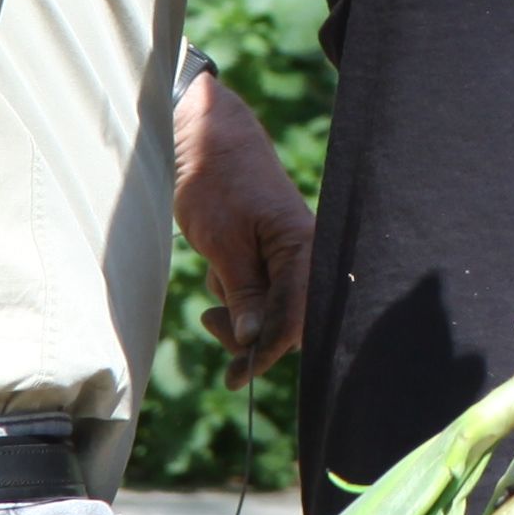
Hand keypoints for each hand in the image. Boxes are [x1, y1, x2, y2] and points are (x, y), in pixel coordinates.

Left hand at [173, 53, 311, 386]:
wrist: (207, 137)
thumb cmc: (216, 181)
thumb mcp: (222, 242)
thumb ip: (244, 294)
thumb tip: (253, 343)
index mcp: (303, 248)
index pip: (292, 319)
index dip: (265, 352)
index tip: (236, 377)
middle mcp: (305, 255)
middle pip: (286, 322)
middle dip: (248, 332)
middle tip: (208, 321)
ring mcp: (290, 255)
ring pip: (270, 310)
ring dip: (238, 310)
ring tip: (212, 282)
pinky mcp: (274, 254)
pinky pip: (261, 291)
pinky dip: (236, 292)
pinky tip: (219, 266)